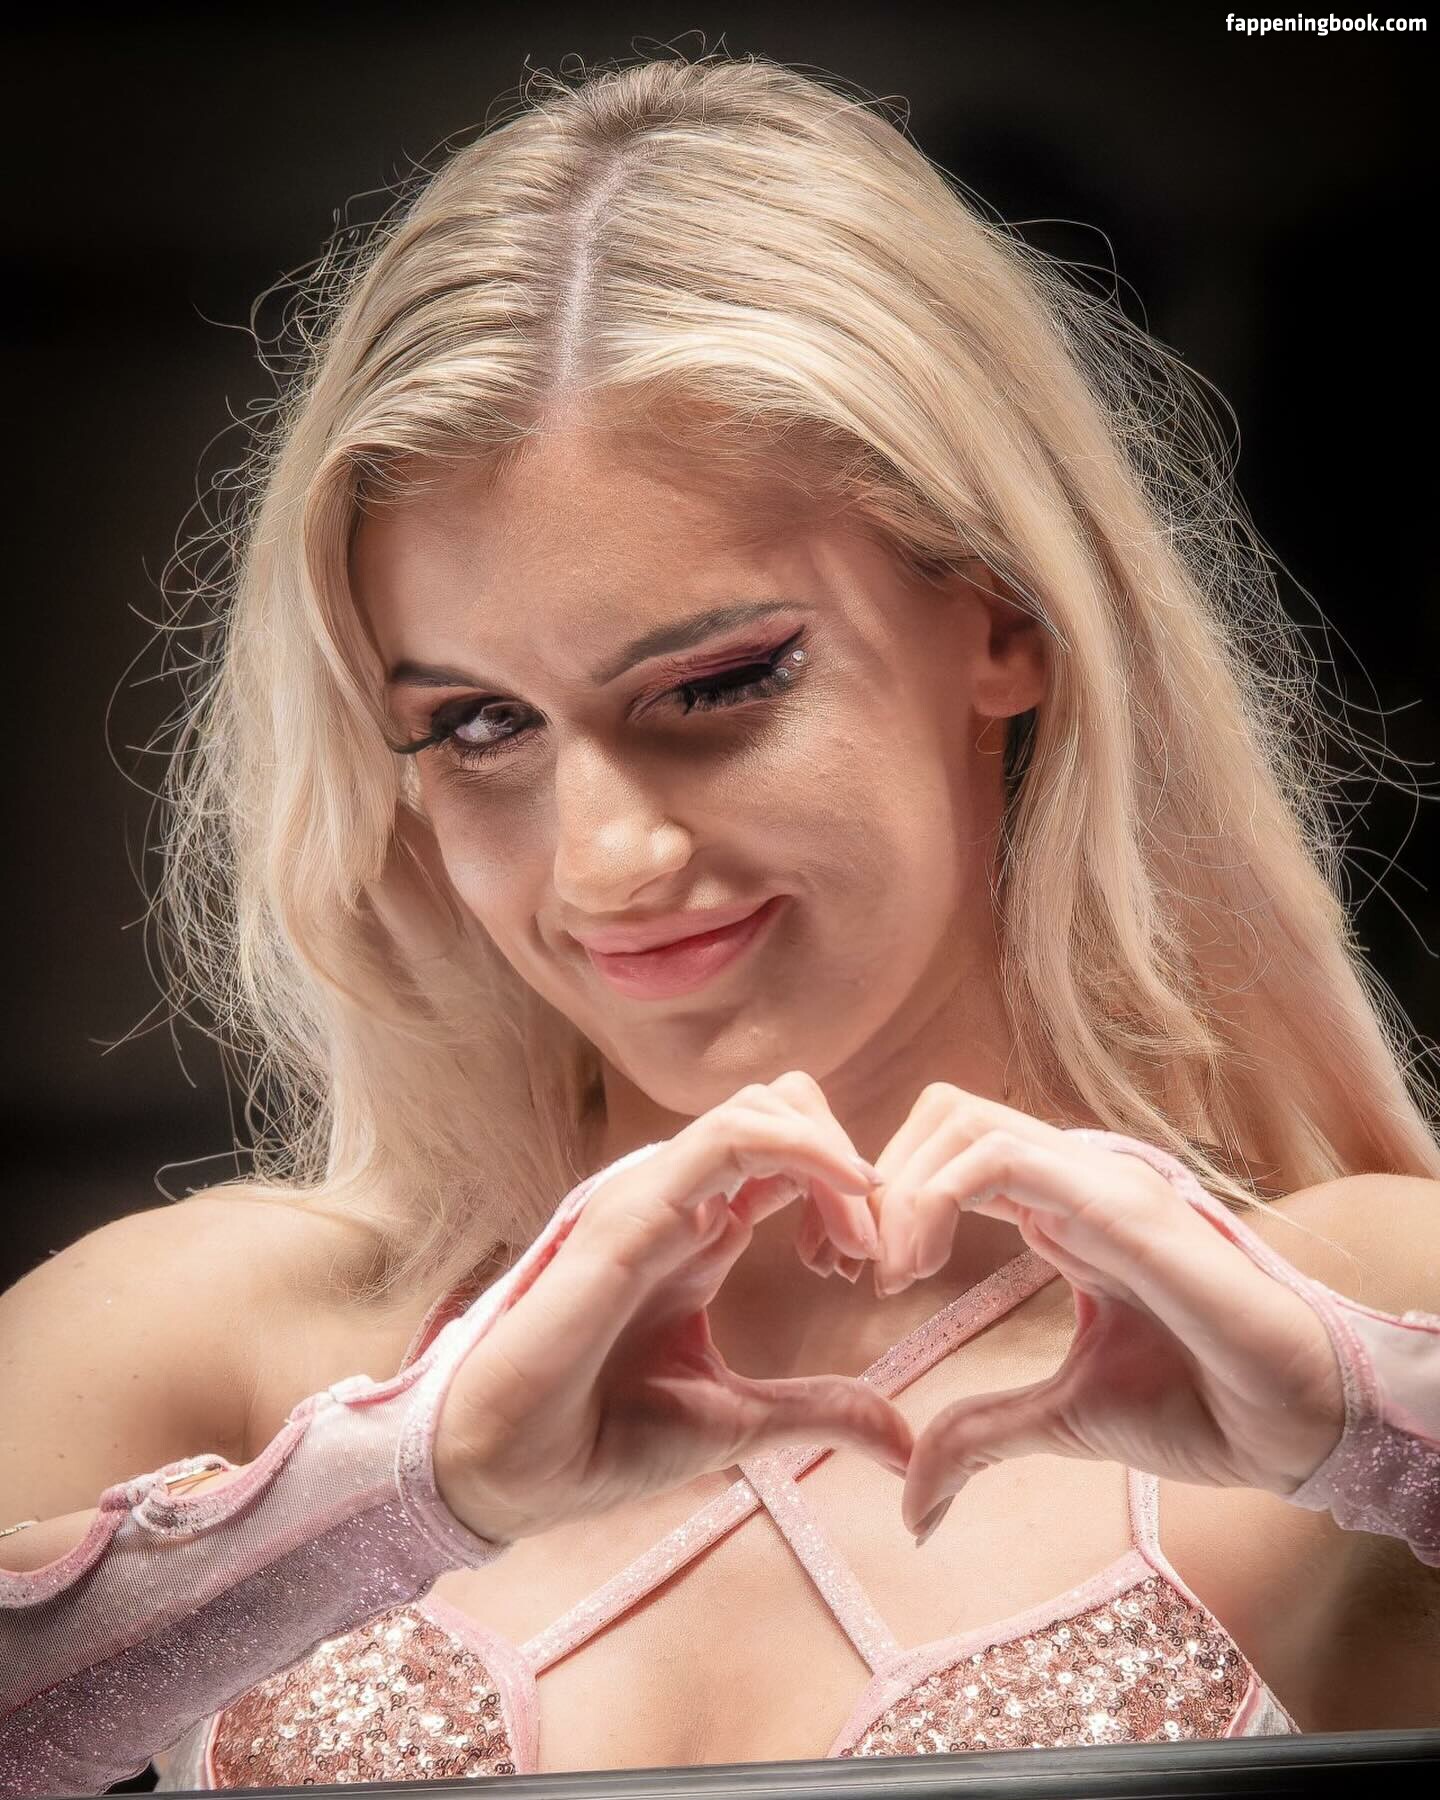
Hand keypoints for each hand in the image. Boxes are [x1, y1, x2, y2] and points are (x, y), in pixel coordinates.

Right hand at [435, 1073, 911, 1543]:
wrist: (514, 1472)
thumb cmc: (603, 1440)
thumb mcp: (741, 1420)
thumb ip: (821, 1410)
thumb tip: (906, 1441)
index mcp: (704, 1232)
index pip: (791, 1157)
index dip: (852, 1193)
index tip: (886, 1265)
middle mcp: (681, 1199)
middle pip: (784, 1109)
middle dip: (851, 1161)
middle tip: (881, 1248)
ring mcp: (655, 1195)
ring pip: (762, 1107)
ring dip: (835, 1155)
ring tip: (864, 1236)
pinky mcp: (636, 1206)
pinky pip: (732, 1136)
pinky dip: (804, 1150)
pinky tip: (847, 1197)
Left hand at [817, 1086, 1345, 1544]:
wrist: (1288, 1426)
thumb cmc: (1199, 1405)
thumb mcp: (1059, 1418)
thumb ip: (981, 1434)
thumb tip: (913, 1505)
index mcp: (1058, 1207)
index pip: (949, 1150)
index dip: (884, 1195)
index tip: (851, 1271)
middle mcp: (1073, 1177)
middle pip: (943, 1114)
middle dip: (875, 1177)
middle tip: (850, 1263)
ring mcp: (1097, 1180)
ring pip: (962, 1118)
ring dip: (898, 1185)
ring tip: (882, 1268)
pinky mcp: (1115, 1202)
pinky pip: (1001, 1157)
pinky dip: (934, 1196)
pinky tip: (916, 1265)